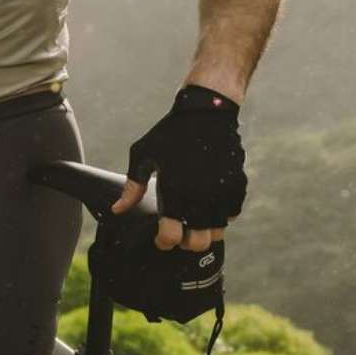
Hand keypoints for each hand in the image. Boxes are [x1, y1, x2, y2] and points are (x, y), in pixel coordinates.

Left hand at [110, 85, 245, 251]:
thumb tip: (117, 210)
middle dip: (186, 243)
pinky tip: (211, 205)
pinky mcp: (237, 185)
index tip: (162, 237)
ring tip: (196, 219)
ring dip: (205, 230)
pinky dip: (222, 215)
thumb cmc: (171, 132)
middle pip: (197, 243)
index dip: (164, 242)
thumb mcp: (143, 154)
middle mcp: (200, 196)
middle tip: (180, 231)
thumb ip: (132, 186)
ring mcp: (221, 192)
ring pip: (217, 233)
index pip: (171, 237)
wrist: (207, 111)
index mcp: (174, 191)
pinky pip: (232, 214)